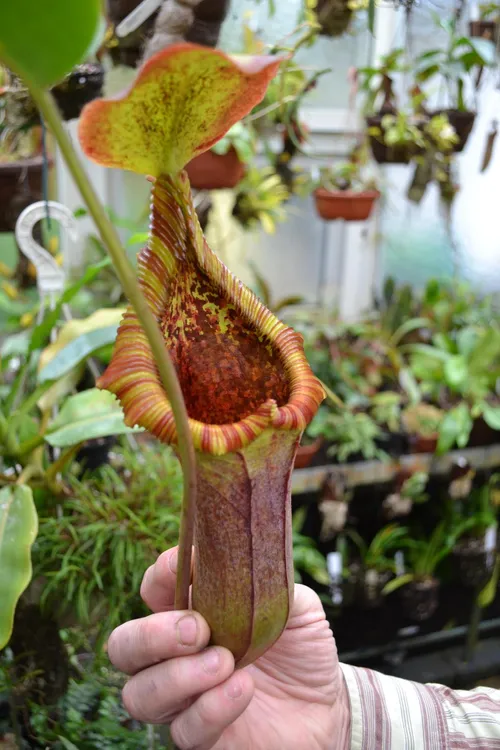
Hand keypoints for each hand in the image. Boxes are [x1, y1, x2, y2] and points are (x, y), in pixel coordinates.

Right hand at [107, 547, 350, 749]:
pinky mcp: (201, 737)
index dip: (161, 574)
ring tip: (225, 662)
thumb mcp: (293, 603)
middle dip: (151, 635)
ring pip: (139, 694)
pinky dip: (210, 709)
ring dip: (178, 676)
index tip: (185, 568)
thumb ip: (267, 575)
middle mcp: (177, 656)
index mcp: (192, 611)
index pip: (153, 587)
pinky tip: (243, 689)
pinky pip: (183, 731)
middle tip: (196, 630)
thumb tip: (237, 548)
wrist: (327, 706)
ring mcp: (185, 698)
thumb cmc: (300, 647)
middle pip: (123, 646)